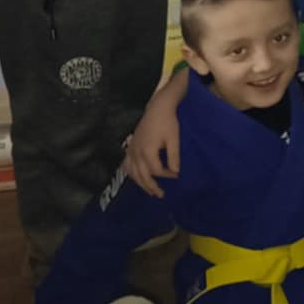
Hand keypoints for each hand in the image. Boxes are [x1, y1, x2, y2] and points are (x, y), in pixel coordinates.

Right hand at [124, 71, 187, 198]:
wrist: (157, 108)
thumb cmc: (168, 122)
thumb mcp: (174, 139)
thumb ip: (174, 156)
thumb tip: (176, 172)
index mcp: (147, 151)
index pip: (156, 170)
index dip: (167, 175)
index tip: (176, 175)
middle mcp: (136, 153)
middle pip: (142, 176)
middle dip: (151, 187)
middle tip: (160, 195)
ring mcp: (131, 150)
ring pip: (132, 172)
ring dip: (140, 183)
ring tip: (149, 191)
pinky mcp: (130, 147)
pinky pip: (126, 165)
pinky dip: (131, 174)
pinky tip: (137, 177)